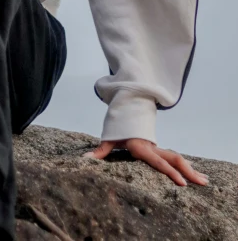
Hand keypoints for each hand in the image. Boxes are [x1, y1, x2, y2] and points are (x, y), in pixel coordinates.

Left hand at [82, 138, 208, 186]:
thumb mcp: (109, 137)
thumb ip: (100, 150)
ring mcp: (157, 148)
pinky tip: (197, 175)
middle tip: (202, 183)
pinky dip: (186, 167)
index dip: (170, 172)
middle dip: (188, 171)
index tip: (181, 182)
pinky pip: (174, 158)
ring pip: (177, 157)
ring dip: (191, 169)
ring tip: (205, 181)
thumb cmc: (117, 127)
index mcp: (142, 146)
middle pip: (174, 159)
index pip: (158, 161)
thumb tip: (86, 160)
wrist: (126, 109)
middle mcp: (152, 147)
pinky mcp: (158, 150)